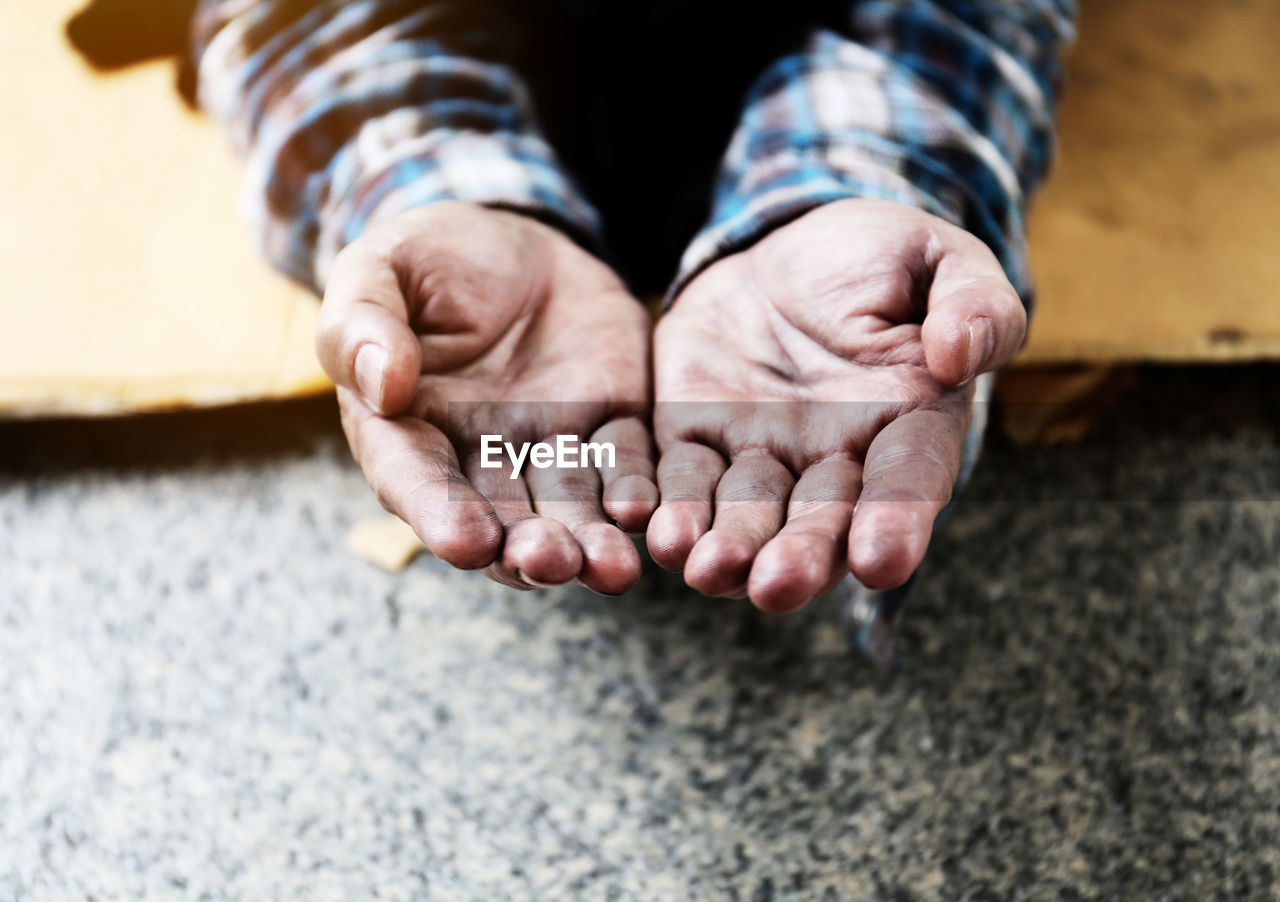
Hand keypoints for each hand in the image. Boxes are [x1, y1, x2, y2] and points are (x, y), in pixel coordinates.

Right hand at [317, 203, 656, 593]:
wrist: (516, 240)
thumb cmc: (426, 258)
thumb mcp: (380, 268)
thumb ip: (363, 322)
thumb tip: (380, 383)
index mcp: (405, 430)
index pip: (416, 482)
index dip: (440, 515)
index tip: (466, 542)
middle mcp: (477, 459)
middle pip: (500, 518)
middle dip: (525, 549)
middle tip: (552, 563)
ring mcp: (546, 449)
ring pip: (568, 509)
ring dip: (589, 545)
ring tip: (613, 568)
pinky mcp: (607, 427)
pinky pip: (625, 467)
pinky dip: (636, 494)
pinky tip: (648, 512)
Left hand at [647, 199, 1025, 611]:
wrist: (785, 251)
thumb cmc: (880, 258)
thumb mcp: (936, 258)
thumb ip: (972, 302)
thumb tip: (960, 356)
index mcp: (908, 425)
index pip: (908, 480)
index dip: (896, 521)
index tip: (881, 562)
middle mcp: (835, 460)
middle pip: (819, 521)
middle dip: (799, 557)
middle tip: (775, 587)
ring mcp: (761, 457)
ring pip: (745, 515)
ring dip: (727, 548)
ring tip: (706, 569)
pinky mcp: (695, 439)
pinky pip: (679, 480)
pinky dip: (667, 508)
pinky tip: (652, 531)